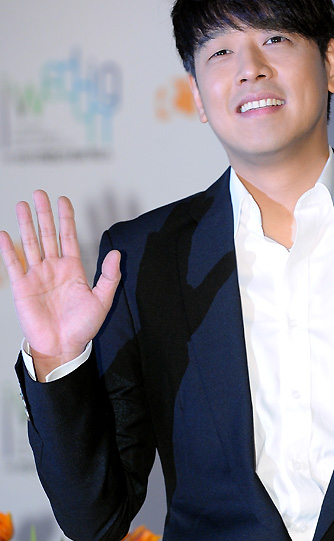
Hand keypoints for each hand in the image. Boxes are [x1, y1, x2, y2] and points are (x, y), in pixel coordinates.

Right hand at [0, 190, 120, 379]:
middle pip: (47, 234)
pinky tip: (5, 234)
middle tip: (40, 193)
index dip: (66, 218)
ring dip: (26, 224)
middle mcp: (53, 268)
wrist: (63, 347)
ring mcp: (37, 276)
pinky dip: (8, 249)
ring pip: (30, 243)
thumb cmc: (82, 327)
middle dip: (44, 214)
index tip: (63, 200)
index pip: (67, 236)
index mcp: (72, 269)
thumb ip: (109, 276)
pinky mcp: (22, 287)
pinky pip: (14, 264)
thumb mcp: (102, 301)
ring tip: (22, 204)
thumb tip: (115, 253)